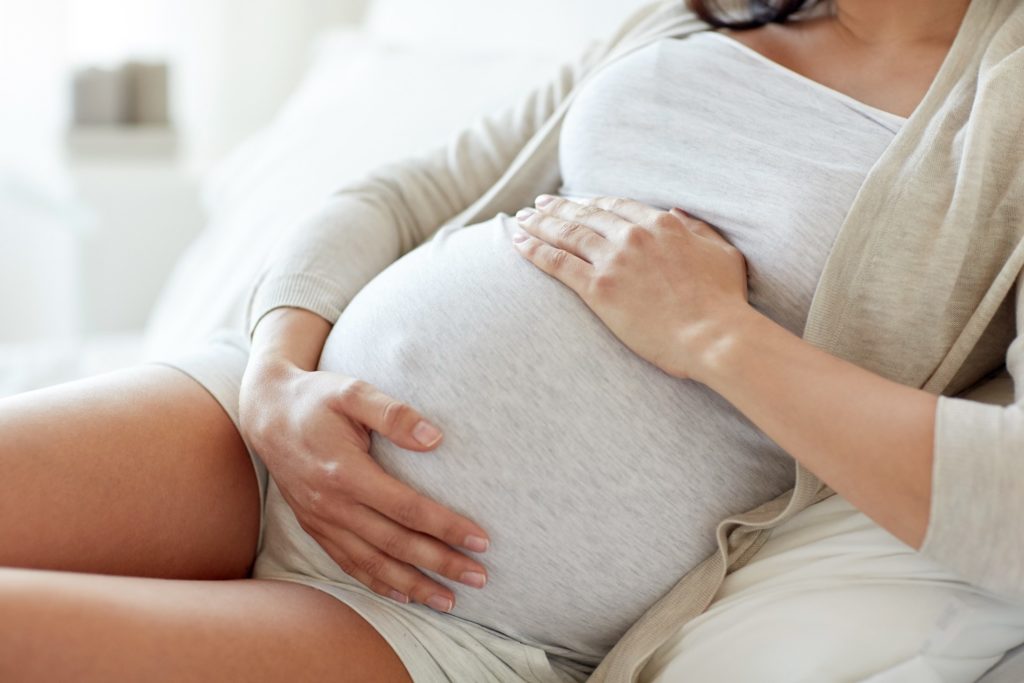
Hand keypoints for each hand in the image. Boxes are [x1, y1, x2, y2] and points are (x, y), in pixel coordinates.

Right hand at [239, 359, 489, 612]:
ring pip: (374, 563)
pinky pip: (349, 564)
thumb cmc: (316, 399)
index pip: (407, 508)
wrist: (266, 413)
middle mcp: (333, 504)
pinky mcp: (315, 527)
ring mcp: (322, 521)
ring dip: (414, 585)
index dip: (446, 527)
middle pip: (396, 544)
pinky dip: (379, 583)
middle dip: (441, 564)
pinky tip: (405, 595)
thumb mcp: (353, 392)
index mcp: (346, 472)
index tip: (480, 540)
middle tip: (479, 577)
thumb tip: (434, 438)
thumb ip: (393, 413)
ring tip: (450, 601)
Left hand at [511, 195, 751, 380]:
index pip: (616, 206)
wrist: (714, 335)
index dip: (591, 203)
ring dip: (540, 224)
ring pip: (567, 234)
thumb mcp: (722, 253)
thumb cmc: (724, 301)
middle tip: (538, 205)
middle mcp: (633, 236)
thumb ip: (698, 229)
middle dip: (558, 208)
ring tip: (522, 219)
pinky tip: (519, 243)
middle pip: (585, 216)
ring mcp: (614, 261)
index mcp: (662, 224)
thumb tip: (677, 212)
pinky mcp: (598, 289)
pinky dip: (535, 250)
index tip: (576, 203)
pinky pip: (558, 263)